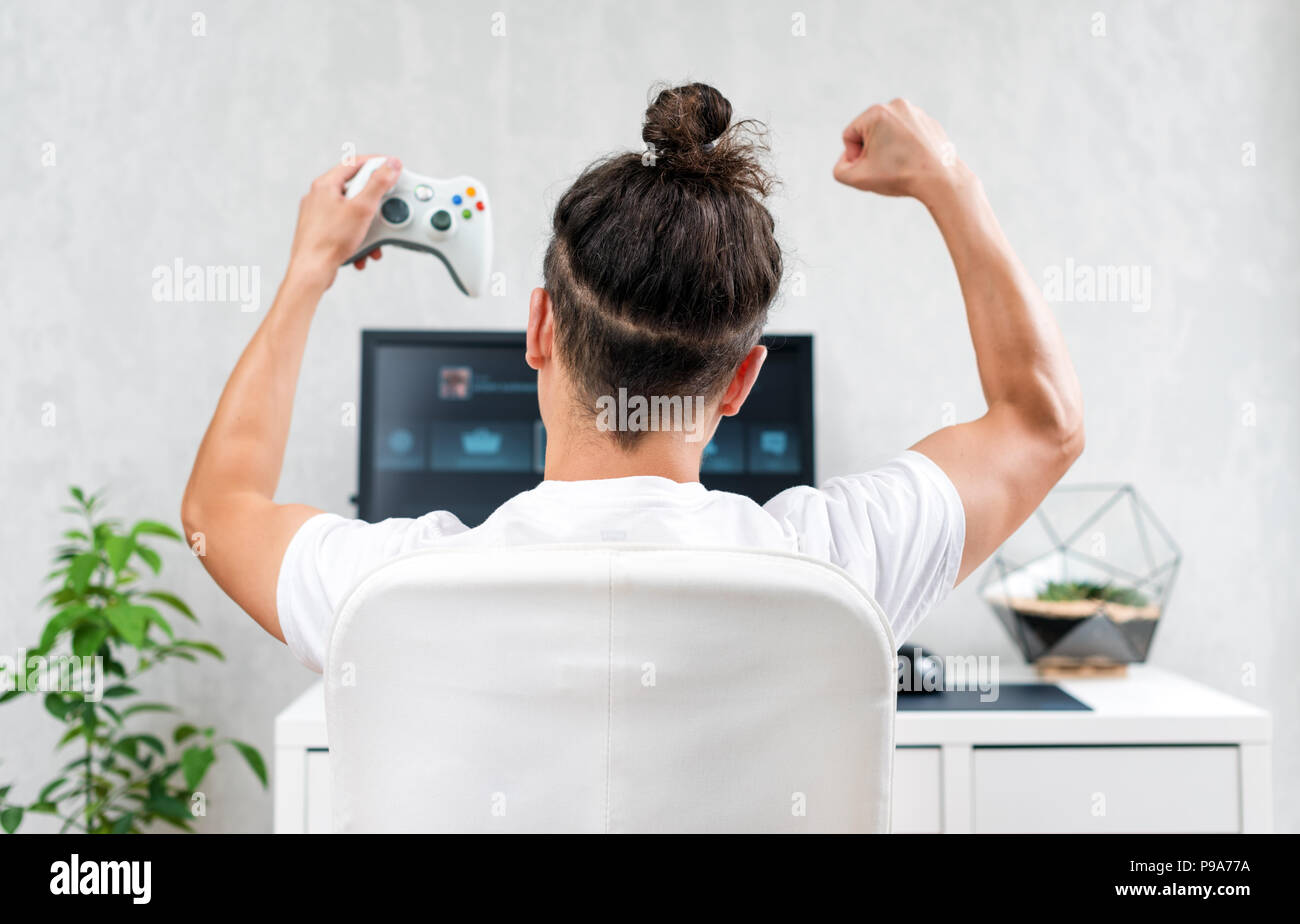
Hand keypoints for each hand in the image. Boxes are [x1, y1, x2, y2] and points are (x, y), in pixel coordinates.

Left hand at [287, 155, 401, 288]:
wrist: (312, 270)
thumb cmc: (330, 241)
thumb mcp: (362, 208)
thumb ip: (379, 183)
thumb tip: (391, 164)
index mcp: (325, 185)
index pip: (354, 163)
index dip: (376, 163)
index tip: (391, 167)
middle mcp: (319, 196)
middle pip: (355, 190)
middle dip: (374, 204)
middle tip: (384, 210)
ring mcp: (318, 214)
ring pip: (352, 212)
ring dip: (368, 226)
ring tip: (372, 238)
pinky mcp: (321, 231)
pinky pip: (345, 228)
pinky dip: (358, 237)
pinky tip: (362, 250)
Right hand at [832, 99, 968, 205]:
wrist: (940, 179)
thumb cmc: (899, 176)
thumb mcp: (857, 179)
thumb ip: (839, 170)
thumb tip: (847, 160)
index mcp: (876, 112)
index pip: (849, 135)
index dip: (854, 157)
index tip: (870, 168)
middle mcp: (896, 105)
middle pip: (869, 131)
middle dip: (871, 150)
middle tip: (885, 168)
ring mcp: (915, 111)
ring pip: (888, 133)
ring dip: (887, 148)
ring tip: (900, 165)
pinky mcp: (928, 121)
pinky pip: (906, 134)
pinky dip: (905, 147)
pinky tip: (912, 161)